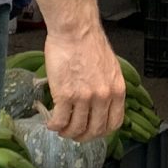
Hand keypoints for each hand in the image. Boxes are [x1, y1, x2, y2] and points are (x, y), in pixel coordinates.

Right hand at [42, 23, 126, 142]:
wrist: (75, 30)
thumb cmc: (88, 43)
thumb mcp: (109, 68)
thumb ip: (107, 87)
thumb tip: (99, 103)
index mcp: (117, 90)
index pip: (114, 123)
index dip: (101, 132)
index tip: (92, 131)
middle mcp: (103, 97)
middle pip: (95, 130)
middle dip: (82, 137)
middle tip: (73, 134)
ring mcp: (85, 97)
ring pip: (76, 128)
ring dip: (66, 132)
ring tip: (60, 128)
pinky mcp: (66, 95)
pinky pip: (60, 120)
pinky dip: (54, 125)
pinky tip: (51, 122)